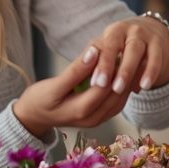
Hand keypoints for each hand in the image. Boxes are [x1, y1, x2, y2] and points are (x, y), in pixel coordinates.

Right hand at [13, 49, 132, 138]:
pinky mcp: (99, 117)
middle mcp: (94, 118)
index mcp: (82, 110)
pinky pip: (117, 101)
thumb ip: (76, 70)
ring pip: (121, 98)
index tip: (123, 47)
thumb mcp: (53, 85)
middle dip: (127, 73)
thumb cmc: (39, 99)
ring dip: (129, 81)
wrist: (32, 117)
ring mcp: (98, 120)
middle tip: (137, 52)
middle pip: (118, 93)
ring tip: (136, 60)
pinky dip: (123, 87)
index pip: (107, 85)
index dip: (117, 67)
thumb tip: (95, 51)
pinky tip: (126, 72)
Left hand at [86, 16, 168, 95]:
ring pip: (143, 54)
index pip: (109, 46)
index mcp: (115, 30)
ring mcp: (148, 36)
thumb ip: (95, 59)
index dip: (103, 65)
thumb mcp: (106, 46)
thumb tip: (80, 76)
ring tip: (129, 90)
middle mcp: (133, 30)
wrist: (148, 30)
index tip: (96, 83)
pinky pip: (157, 59)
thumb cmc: (119, 45)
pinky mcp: (160, 44)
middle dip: (122, 70)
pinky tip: (144, 86)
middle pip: (129, 49)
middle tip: (114, 89)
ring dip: (136, 72)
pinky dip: (151, 73)